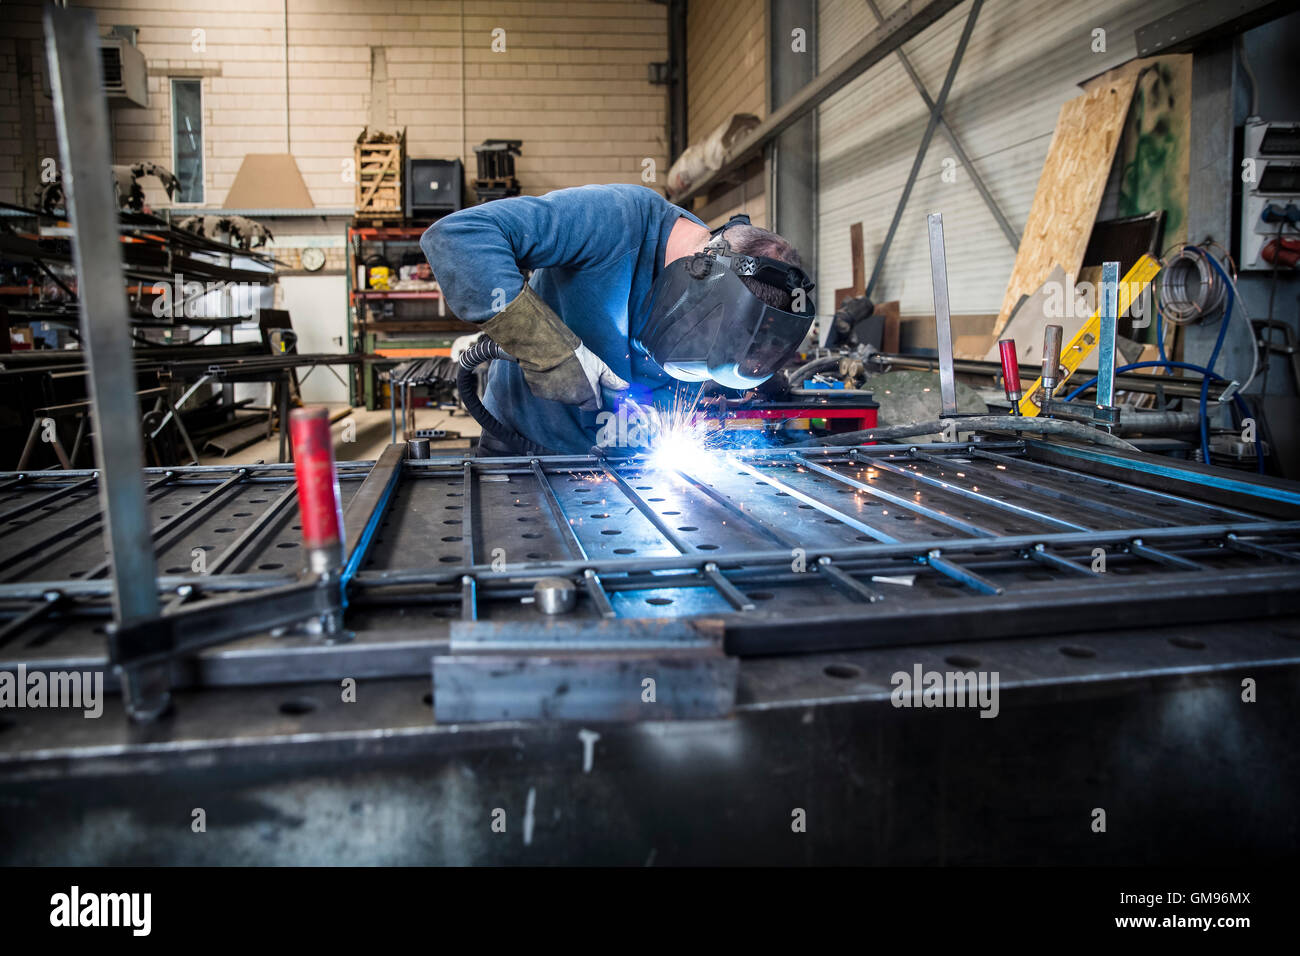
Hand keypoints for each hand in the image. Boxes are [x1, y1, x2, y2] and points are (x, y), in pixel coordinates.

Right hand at [481, 285, 627, 409]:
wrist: (550, 348)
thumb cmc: (577, 356)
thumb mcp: (599, 366)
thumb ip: (612, 380)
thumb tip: (624, 387)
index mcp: (589, 396)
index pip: (594, 405)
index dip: (594, 395)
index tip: (592, 386)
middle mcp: (573, 401)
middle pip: (579, 401)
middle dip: (579, 391)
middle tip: (576, 373)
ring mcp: (556, 398)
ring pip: (563, 396)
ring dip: (564, 387)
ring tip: (563, 370)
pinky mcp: (541, 393)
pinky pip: (548, 392)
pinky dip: (549, 385)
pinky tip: (551, 372)